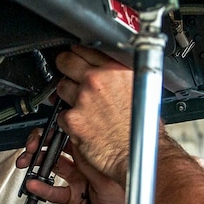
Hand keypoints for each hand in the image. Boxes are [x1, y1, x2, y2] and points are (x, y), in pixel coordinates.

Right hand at [16, 130, 126, 203]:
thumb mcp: (106, 182)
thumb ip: (88, 165)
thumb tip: (76, 141)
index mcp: (98, 159)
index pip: (75, 140)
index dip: (59, 134)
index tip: (45, 133)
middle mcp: (87, 169)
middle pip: (61, 152)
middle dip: (43, 147)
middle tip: (32, 148)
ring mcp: (79, 184)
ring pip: (54, 169)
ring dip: (38, 165)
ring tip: (28, 164)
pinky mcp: (72, 199)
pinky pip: (53, 191)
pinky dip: (42, 187)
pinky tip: (33, 184)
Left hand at [52, 45, 139, 182]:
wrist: (140, 155)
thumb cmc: (143, 128)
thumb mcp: (141, 89)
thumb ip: (120, 76)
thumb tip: (108, 70)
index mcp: (116, 69)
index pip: (86, 49)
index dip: (78, 53)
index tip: (76, 57)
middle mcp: (98, 80)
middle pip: (66, 61)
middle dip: (64, 67)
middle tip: (67, 75)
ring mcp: (83, 99)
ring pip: (60, 88)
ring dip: (66, 96)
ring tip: (81, 107)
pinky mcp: (73, 119)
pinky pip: (61, 114)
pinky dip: (68, 121)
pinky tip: (83, 126)